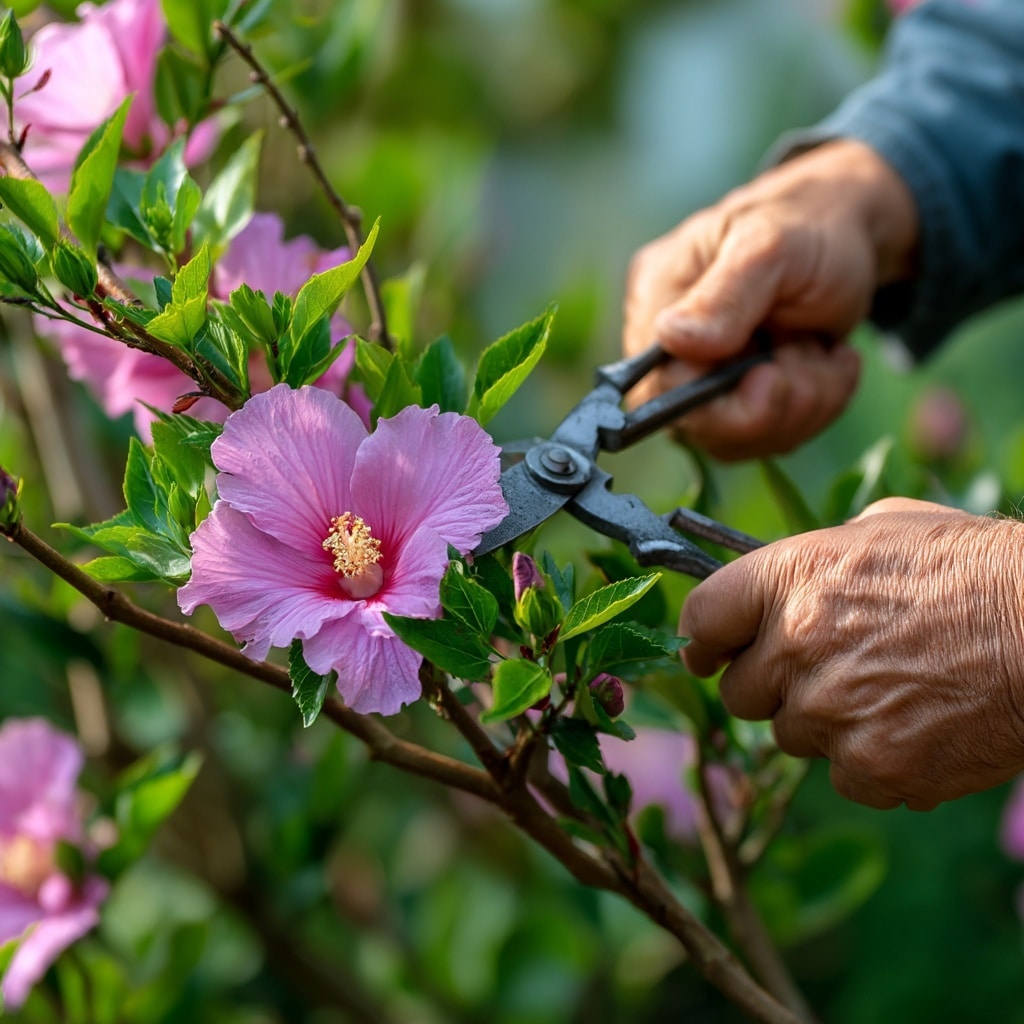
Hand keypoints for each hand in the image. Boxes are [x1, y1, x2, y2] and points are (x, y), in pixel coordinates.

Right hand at [624, 140, 918, 459]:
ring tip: (823, 348)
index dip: (714, 402)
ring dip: (802, 404)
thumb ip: (724, 295)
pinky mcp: (740, 400)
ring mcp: (705, 379)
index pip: (659, 386)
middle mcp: (669, 348)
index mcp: (656, 300)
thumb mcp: (770, 245)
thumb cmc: (806, 223)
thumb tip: (673, 338)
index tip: (772, 375)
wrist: (851, 233)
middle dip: (770, 406)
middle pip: (697, 423)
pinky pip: (768, 436)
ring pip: (738, 439)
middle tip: (811, 354)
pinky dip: (815, 407)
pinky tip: (829, 361)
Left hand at [679, 498, 1023, 809]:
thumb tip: (783, 584)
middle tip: (821, 669)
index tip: (709, 652)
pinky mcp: (873, 769)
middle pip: (738, 693)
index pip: (701, 619)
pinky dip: (871, 758)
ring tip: (887, 689)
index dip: (704, 639)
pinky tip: (915, 724)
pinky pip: (844, 775)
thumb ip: (814, 558)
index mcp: (788, 580)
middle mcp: (794, 648)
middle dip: (771, 684)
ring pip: (791, 737)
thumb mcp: (882, 529)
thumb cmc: (972, 567)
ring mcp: (830, 715)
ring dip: (823, 722)